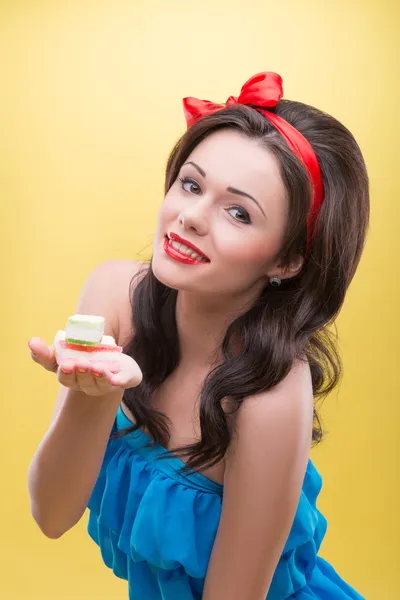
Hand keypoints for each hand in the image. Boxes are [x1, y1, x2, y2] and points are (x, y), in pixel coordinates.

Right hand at [28, 337, 142, 395]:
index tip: (63, 363)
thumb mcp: (69, 348)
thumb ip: (51, 348)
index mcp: (70, 375)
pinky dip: (118, 381)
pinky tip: (116, 380)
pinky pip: (120, 382)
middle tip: (77, 363)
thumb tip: (31, 341)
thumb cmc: (88, 355)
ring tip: (95, 366)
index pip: (61, 375)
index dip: (61, 371)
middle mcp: (84, 383)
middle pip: (77, 381)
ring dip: (96, 375)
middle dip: (77, 373)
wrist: (118, 362)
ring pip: (97, 384)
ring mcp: (102, 384)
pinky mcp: (122, 379)